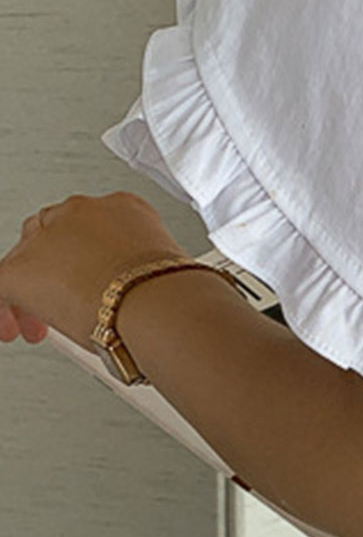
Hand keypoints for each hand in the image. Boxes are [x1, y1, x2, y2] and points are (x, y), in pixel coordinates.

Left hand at [0, 191, 191, 354]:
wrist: (159, 303)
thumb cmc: (171, 296)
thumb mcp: (161, 271)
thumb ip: (138, 271)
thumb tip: (139, 294)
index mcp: (122, 208)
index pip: (90, 228)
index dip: (86, 259)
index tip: (95, 281)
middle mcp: (80, 213)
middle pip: (50, 239)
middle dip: (52, 274)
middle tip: (63, 305)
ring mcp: (47, 236)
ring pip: (25, 261)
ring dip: (32, 293)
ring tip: (42, 324)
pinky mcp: (20, 268)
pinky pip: (1, 288)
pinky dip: (6, 312)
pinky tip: (13, 328)